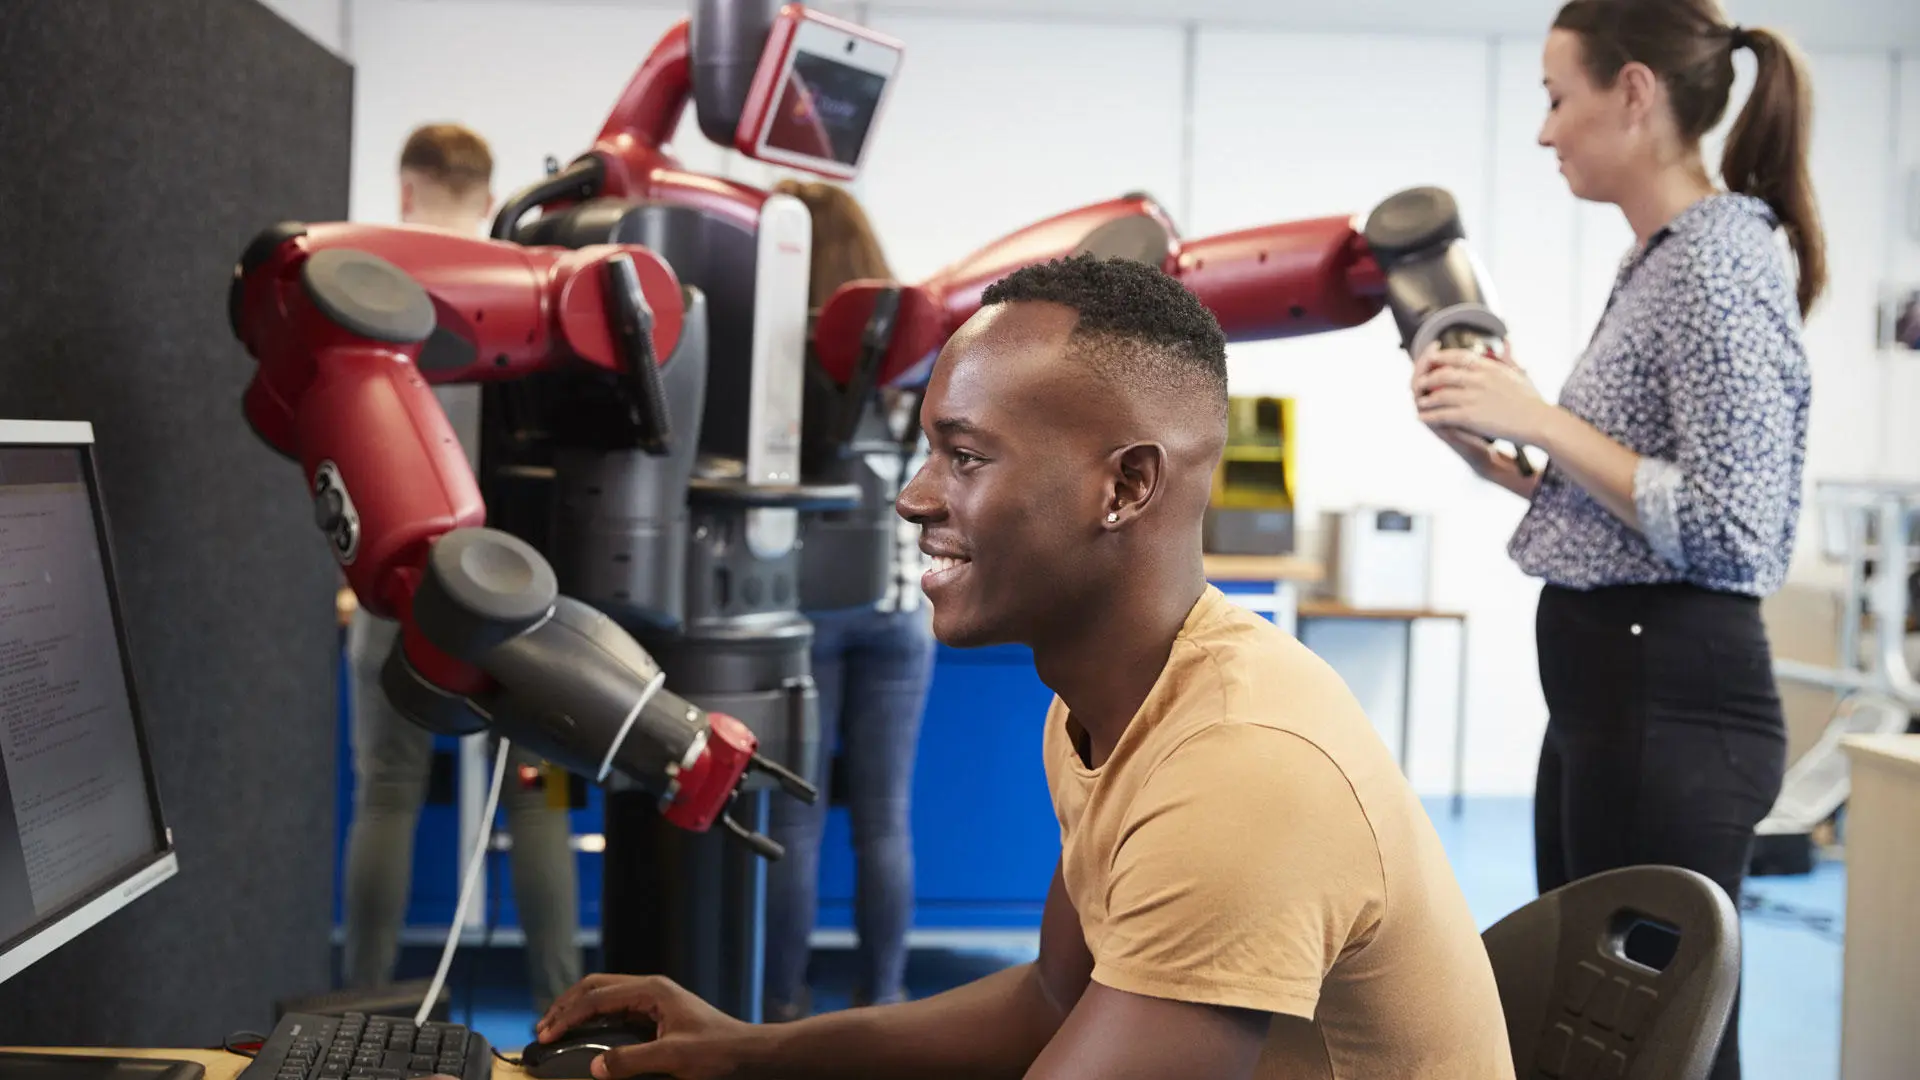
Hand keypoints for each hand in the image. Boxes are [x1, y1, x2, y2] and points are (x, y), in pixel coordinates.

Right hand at [538, 974, 758, 1079]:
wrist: (748, 1054)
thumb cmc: (718, 1051)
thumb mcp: (673, 1058)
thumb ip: (631, 1061)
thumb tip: (594, 1066)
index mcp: (652, 990)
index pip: (597, 996)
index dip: (568, 1016)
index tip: (546, 1036)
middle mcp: (650, 989)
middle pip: (596, 988)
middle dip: (566, 1006)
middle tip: (543, 1029)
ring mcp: (653, 1000)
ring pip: (604, 997)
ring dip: (578, 1011)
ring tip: (555, 1030)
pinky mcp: (656, 1015)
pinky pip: (616, 1012)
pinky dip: (594, 1020)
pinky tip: (584, 1035)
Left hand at [1411, 344, 1552, 445]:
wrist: (1538, 421)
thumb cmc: (1532, 400)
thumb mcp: (1520, 373)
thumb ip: (1508, 357)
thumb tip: (1506, 341)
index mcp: (1489, 367)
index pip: (1458, 356)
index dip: (1441, 357)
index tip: (1432, 358)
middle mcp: (1478, 379)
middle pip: (1443, 374)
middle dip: (1428, 377)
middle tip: (1421, 382)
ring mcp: (1473, 397)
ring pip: (1439, 394)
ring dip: (1426, 398)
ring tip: (1420, 401)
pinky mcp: (1470, 416)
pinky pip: (1442, 414)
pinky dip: (1430, 415)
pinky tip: (1422, 417)